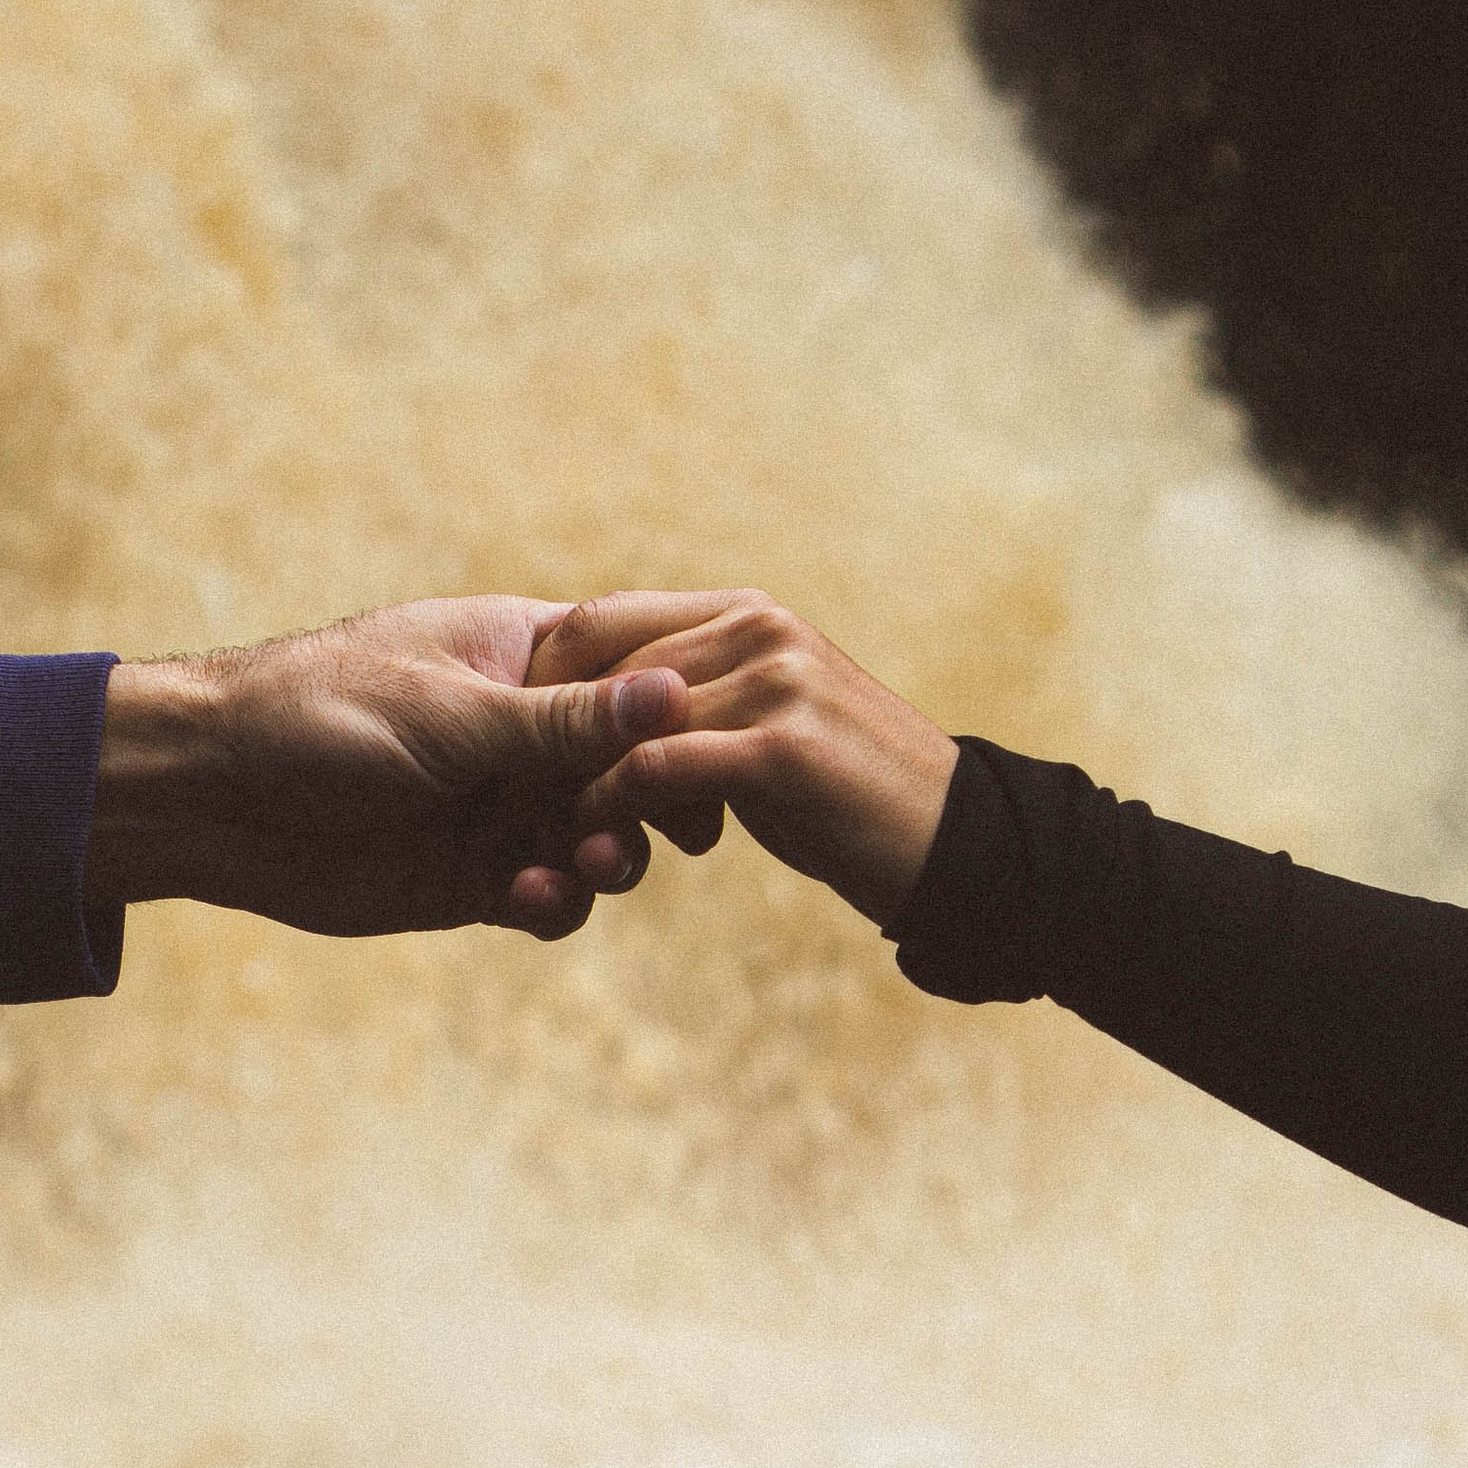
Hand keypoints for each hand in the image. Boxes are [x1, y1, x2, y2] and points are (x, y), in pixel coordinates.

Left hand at [82, 595, 689, 941]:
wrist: (214, 796)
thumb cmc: (320, 714)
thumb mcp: (453, 713)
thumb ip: (563, 721)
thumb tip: (677, 693)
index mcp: (525, 654)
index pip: (638, 669)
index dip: (685, 707)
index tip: (717, 741)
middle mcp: (524, 730)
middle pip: (635, 762)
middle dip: (656, 797)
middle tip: (672, 829)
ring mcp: (502, 804)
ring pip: (602, 837)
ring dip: (610, 855)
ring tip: (588, 865)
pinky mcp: (474, 876)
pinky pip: (549, 897)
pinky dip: (555, 903)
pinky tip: (527, 900)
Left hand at [526, 590, 956, 927]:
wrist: (961, 851)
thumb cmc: (855, 805)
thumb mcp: (771, 735)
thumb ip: (697, 706)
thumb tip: (610, 709)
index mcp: (748, 615)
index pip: (603, 620)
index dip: (543, 683)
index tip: (510, 754)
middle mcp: (757, 629)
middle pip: (594, 660)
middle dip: (537, 733)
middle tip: (505, 798)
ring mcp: (772, 682)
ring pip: (616, 720)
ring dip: (564, 783)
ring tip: (542, 837)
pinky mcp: (779, 750)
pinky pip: (651, 771)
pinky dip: (604, 813)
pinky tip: (592, 852)